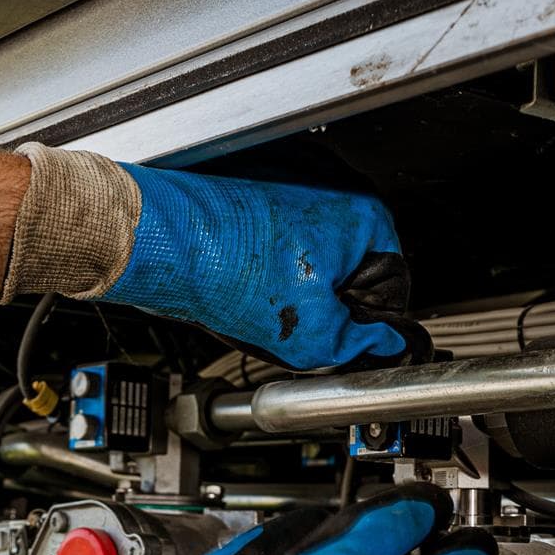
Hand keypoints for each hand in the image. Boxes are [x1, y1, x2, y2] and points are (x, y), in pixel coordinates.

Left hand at [96, 164, 418, 370]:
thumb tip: (384, 350)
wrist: (162, 242)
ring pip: (318, 278)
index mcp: (365, 220)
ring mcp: (300, 206)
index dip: (368, 326)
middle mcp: (337, 204)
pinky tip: (250, 294)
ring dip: (299, 304)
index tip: (346, 343)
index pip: (393, 291)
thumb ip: (359, 344)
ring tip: (267, 308)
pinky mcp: (268, 214)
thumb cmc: (225, 265)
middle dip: (331, 313)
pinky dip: (273, 287)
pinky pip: (287, 265)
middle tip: (298, 329)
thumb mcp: (309, 331)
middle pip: (355, 283)